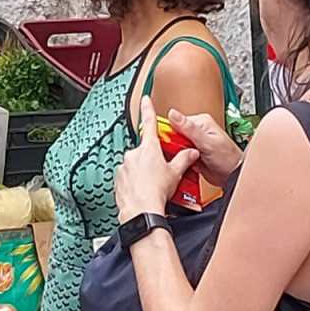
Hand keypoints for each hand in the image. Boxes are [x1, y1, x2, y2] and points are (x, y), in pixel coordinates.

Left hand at [116, 96, 199, 221]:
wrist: (141, 211)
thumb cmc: (157, 192)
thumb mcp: (175, 173)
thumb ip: (184, 159)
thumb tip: (191, 152)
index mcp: (148, 148)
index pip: (149, 122)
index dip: (148, 109)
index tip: (146, 99)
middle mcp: (133, 154)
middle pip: (144, 150)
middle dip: (152, 158)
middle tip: (161, 171)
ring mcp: (124, 166)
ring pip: (135, 164)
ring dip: (143, 171)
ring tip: (153, 184)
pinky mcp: (118, 179)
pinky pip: (128, 176)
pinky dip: (135, 181)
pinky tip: (143, 190)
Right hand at [167, 108, 243, 187]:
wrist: (234, 176)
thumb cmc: (228, 158)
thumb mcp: (207, 142)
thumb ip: (189, 128)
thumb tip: (173, 113)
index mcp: (200, 122)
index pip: (175, 122)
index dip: (167, 133)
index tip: (165, 143)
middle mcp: (196, 131)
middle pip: (173, 135)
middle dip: (171, 146)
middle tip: (177, 155)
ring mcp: (193, 143)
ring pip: (174, 147)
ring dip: (174, 155)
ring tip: (182, 161)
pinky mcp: (191, 154)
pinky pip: (178, 156)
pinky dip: (178, 161)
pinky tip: (182, 165)